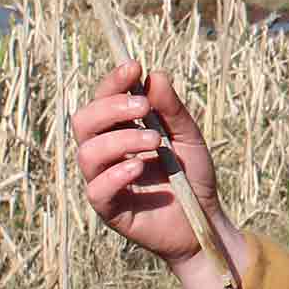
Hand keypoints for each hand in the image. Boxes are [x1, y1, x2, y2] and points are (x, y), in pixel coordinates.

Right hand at [73, 61, 227, 269]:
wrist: (204, 221)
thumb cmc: (192, 176)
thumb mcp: (189, 137)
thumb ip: (172, 110)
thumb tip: (155, 75)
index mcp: (121, 131)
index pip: (103, 100)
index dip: (113, 81)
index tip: (134, 67)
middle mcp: (107, 153)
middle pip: (84, 121)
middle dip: (111, 108)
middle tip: (143, 108)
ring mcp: (105, 181)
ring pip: (88, 153)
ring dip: (119, 140)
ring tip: (154, 141)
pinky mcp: (110, 210)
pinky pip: (96, 190)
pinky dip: (115, 175)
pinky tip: (138, 167)